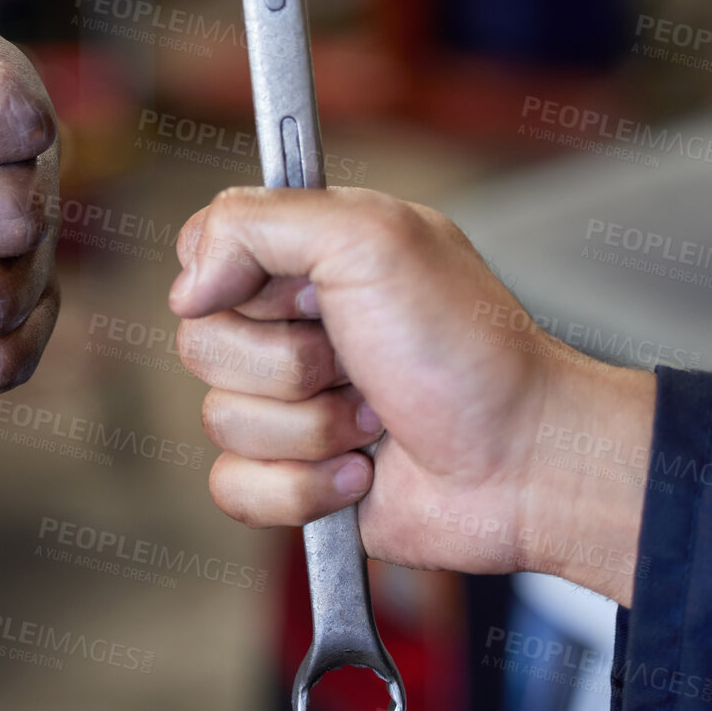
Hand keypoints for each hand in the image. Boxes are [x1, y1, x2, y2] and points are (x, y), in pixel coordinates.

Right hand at [168, 187, 655, 603]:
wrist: (524, 462)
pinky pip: (235, 488)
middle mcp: (296, 327)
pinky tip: (363, 473)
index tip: (302, 294)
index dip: (233, 280)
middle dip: (285, 365)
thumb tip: (186, 286)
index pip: (204, 252)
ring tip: (376, 417)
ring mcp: (294, 405)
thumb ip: (258, 223)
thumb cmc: (468, 348)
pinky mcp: (297, 477)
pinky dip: (302, 487)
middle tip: (357, 360)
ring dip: (308, 428)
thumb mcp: (370, 239)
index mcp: (311, 256)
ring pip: (218, 420)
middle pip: (201, 343)